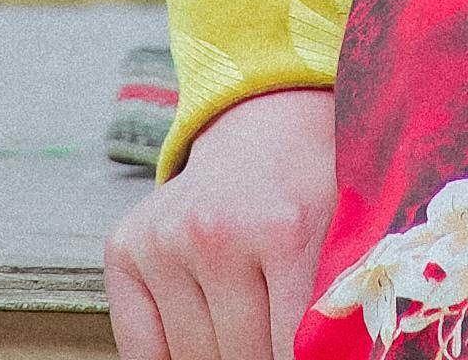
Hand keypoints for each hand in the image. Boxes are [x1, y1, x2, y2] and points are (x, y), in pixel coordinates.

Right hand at [106, 83, 335, 359]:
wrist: (263, 131)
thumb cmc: (306, 192)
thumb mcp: (341, 233)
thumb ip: (330, 301)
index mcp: (286, 230)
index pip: (290, 346)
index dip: (296, 359)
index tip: (300, 354)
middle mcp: (217, 232)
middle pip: (241, 355)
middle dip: (262, 356)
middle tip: (271, 336)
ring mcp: (166, 240)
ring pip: (192, 356)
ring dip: (220, 353)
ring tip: (242, 324)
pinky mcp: (125, 246)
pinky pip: (140, 347)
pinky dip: (167, 356)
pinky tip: (196, 333)